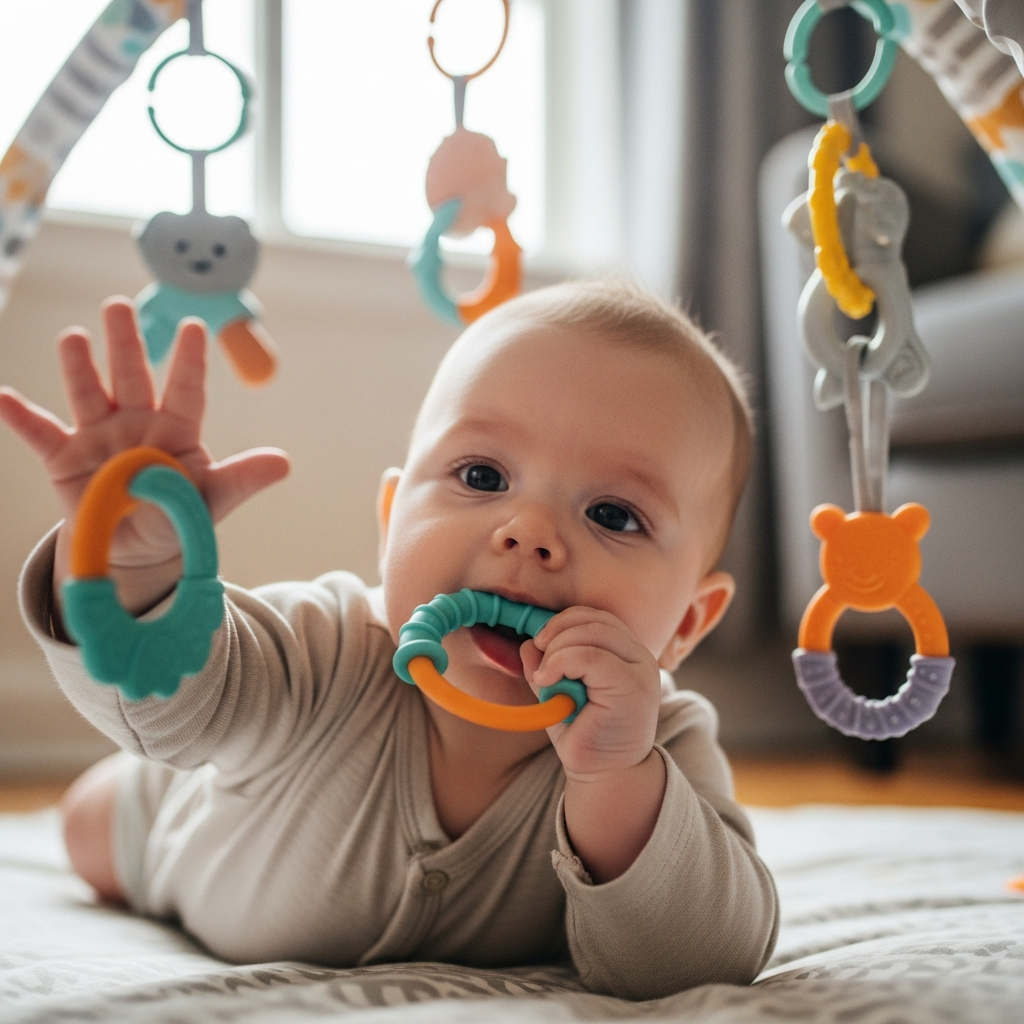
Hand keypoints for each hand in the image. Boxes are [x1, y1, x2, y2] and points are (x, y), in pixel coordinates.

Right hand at [0, 298, 288, 613]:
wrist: (135, 548)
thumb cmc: (178, 515)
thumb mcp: (213, 499)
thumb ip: (243, 478)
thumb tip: (284, 464)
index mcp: (177, 429)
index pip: (186, 389)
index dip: (189, 360)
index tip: (194, 326)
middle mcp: (137, 422)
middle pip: (132, 376)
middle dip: (126, 343)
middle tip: (120, 305)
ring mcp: (99, 435)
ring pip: (88, 392)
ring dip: (79, 366)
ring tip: (75, 336)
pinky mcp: (64, 457)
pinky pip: (39, 433)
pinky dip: (18, 416)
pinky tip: (2, 395)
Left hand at [521, 607, 665, 881]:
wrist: (605, 774)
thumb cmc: (585, 734)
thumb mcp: (559, 692)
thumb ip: (547, 666)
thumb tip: (528, 643)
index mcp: (626, 653)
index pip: (596, 617)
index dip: (563, 622)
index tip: (540, 642)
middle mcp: (639, 656)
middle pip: (594, 620)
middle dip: (557, 632)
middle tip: (540, 661)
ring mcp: (640, 670)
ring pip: (594, 633)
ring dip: (558, 649)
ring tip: (546, 677)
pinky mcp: (633, 686)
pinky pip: (592, 656)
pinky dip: (562, 662)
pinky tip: (549, 681)